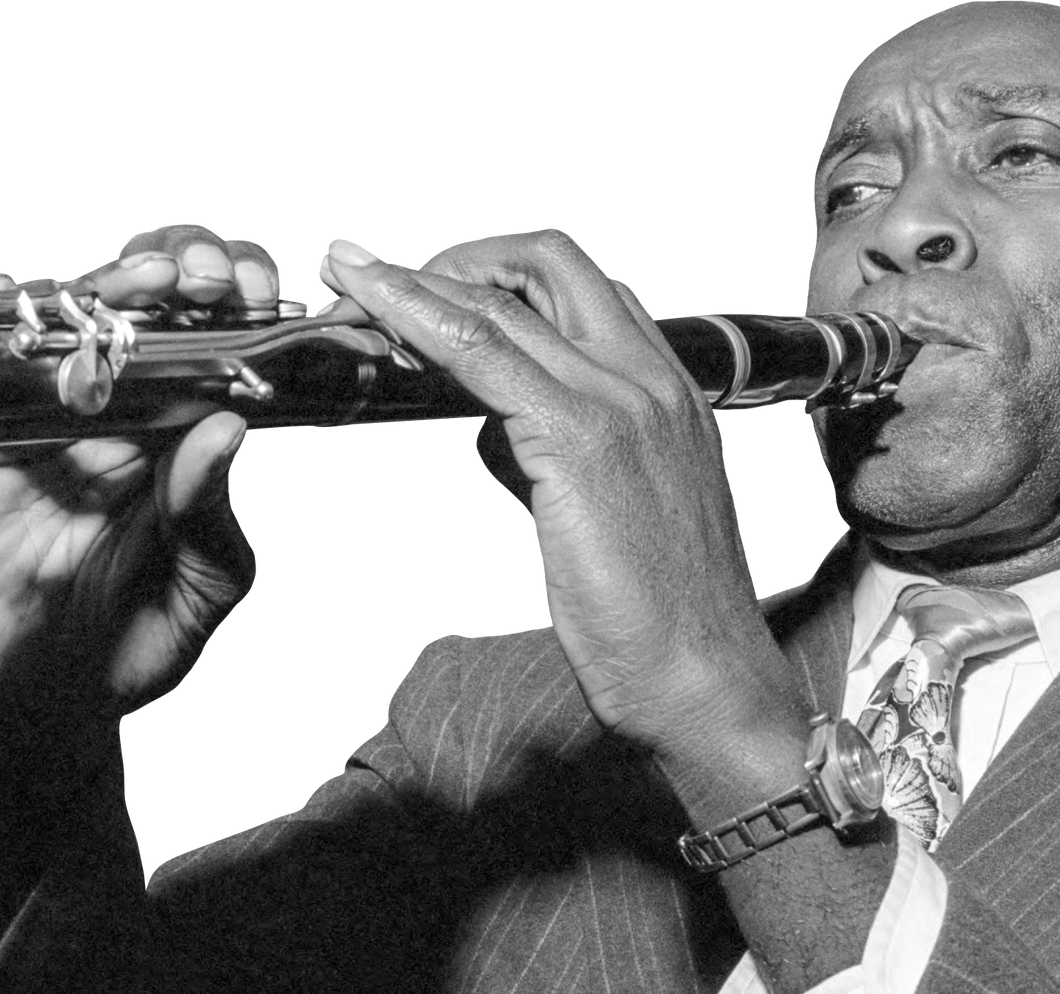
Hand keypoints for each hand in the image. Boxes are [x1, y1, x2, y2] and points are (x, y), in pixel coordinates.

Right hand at [0, 227, 282, 744]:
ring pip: (55, 319)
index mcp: (166, 438)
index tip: (254, 297)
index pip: (197, 339)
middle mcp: (100, 417)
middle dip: (174, 267)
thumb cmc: (121, 649)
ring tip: (149, 289)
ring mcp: (32, 425)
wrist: (39, 714)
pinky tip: (56, 344)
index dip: (225, 303)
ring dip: (102, 290)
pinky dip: (5, 343)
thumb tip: (224, 433)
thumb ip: (214, 519)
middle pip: (129, 305)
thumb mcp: (200, 594)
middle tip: (210, 280)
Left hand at [313, 230, 800, 756]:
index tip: (449, 280)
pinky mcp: (578, 439)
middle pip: (551, 263)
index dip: (507, 270)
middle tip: (396, 280)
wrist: (702, 670)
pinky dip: (419, 318)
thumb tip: (503, 427)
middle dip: (462, 257)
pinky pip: (482, 352)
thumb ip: (571, 450)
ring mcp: (617, 402)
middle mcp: (648, 379)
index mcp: (669, 390)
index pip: (585, 289)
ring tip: (358, 276)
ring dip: (416, 278)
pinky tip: (378, 312)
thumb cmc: (665, 614)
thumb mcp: (623, 507)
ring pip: (504, 301)